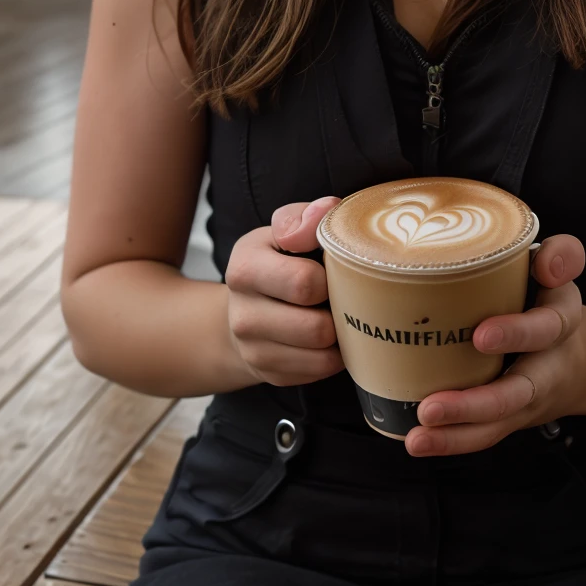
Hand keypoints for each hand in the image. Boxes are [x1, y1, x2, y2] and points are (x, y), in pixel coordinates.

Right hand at [224, 195, 343, 386]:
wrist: (243, 312)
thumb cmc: (276, 264)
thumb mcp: (281, 233)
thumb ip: (304, 218)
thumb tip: (327, 209)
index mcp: (245, 268)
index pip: (304, 282)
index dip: (332, 277)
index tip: (335, 270)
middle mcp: (242, 315)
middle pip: (316, 327)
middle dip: (339, 312)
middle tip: (343, 297)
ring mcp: (253, 351)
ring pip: (321, 354)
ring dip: (339, 336)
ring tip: (337, 316)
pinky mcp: (270, 375)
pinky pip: (319, 372)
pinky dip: (333, 356)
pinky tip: (329, 338)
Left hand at [406, 233, 585, 456]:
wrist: (582, 359)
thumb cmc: (551, 303)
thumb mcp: (562, 272)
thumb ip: (561, 255)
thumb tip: (544, 264)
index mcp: (560, 325)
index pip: (546, 329)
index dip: (517, 333)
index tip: (480, 335)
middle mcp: (546, 370)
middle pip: (517, 394)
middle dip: (475, 404)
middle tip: (430, 407)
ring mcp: (525, 401)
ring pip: (496, 425)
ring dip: (456, 434)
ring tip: (417, 437)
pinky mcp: (507, 418)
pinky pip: (483, 435)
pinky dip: (451, 442)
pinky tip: (418, 441)